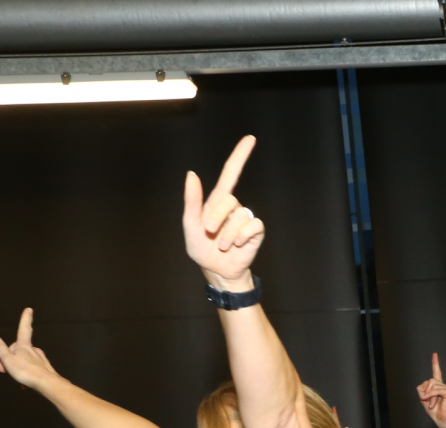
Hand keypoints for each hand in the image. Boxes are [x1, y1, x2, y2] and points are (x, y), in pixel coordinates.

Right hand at [0, 308, 63, 392]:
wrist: (47, 384)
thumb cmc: (26, 372)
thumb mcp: (8, 360)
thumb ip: (0, 349)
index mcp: (24, 346)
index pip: (24, 329)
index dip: (25, 319)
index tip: (29, 310)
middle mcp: (34, 350)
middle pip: (19, 349)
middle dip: (9, 358)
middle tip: (4, 370)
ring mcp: (41, 359)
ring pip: (25, 360)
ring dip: (17, 367)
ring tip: (16, 377)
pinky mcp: (45, 369)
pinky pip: (32, 370)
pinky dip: (26, 375)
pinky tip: (25, 384)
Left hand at [182, 135, 263, 289]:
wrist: (216, 270)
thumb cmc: (200, 247)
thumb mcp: (189, 224)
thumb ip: (191, 200)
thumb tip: (192, 174)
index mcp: (217, 201)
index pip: (231, 173)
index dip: (240, 155)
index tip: (251, 139)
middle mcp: (233, 206)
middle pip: (228, 199)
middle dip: (215, 218)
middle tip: (209, 232)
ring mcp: (245, 218)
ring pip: (238, 216)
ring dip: (226, 235)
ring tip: (222, 244)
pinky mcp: (256, 232)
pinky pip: (251, 226)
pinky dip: (241, 237)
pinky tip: (237, 245)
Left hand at [417, 353, 445, 427]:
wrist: (443, 421)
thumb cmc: (435, 412)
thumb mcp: (424, 399)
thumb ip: (422, 389)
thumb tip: (427, 384)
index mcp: (438, 387)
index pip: (437, 373)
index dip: (435, 364)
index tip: (435, 354)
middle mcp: (444, 386)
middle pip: (429, 381)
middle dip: (426, 392)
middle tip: (429, 403)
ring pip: (432, 384)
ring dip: (429, 396)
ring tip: (433, 405)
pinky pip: (436, 389)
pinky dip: (432, 395)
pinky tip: (433, 403)